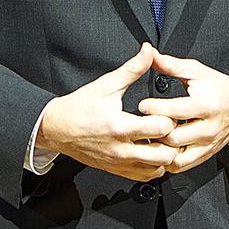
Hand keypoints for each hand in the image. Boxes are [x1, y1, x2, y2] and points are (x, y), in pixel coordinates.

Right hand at [37, 44, 178, 181]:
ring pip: (157, 169)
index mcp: (120, 126)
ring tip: (163, 140)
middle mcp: (121, 149)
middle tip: (170, 128)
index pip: (160, 128)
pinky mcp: (117, 170)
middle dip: (172, 141)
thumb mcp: (106, 84)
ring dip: (165, 155)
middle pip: (163, 154)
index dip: (170, 118)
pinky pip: (144, 176)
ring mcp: (119, 162)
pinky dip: (154, 166)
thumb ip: (132, 69)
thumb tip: (148, 52)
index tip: (167, 111)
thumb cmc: (79, 108)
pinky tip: (152, 151)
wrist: (56, 128)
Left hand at [136, 50, 228, 173]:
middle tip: (142, 125)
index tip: (143, 105)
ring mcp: (207, 144)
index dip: (155, 108)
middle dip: (155, 132)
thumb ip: (171, 65)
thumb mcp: (197, 72)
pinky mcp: (205, 155)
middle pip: (174, 137)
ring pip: (176, 156)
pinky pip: (182, 165)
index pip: (176, 110)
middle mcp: (208, 127)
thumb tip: (150, 55)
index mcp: (206, 105)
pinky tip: (160, 151)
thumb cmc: (219, 88)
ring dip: (160, 150)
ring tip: (150, 140)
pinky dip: (168, 161)